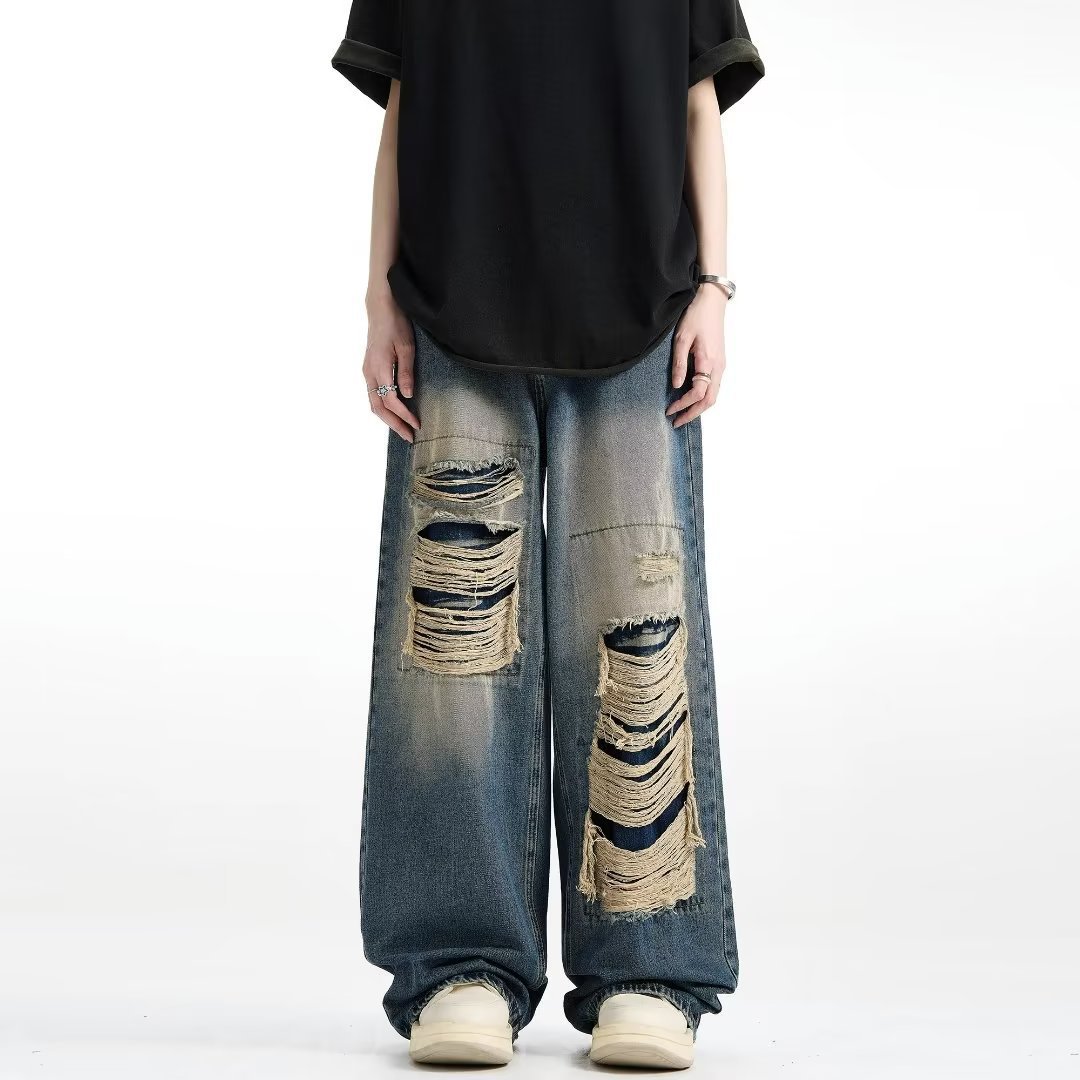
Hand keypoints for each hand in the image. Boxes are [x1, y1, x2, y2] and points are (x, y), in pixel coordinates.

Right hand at [364, 293, 419, 442]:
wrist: (380, 307)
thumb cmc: (396, 324)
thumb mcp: (406, 347)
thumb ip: (406, 372)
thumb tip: (408, 395)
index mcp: (379, 368)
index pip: (391, 400)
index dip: (403, 415)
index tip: (417, 425)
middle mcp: (369, 372)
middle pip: (378, 407)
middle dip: (394, 424)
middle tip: (410, 437)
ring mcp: (367, 371)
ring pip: (374, 403)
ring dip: (388, 418)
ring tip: (403, 429)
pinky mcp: (369, 369)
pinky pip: (373, 395)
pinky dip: (383, 408)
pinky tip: (394, 412)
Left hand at [666, 286, 726, 427]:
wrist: (712, 301)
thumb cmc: (696, 316)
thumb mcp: (682, 339)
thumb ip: (679, 364)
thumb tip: (676, 386)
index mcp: (709, 362)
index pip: (697, 393)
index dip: (683, 405)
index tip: (669, 411)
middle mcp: (719, 367)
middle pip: (709, 400)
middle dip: (693, 413)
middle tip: (677, 422)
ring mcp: (721, 365)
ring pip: (713, 395)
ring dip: (699, 407)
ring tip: (683, 414)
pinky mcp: (720, 362)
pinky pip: (714, 387)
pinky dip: (704, 398)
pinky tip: (692, 399)